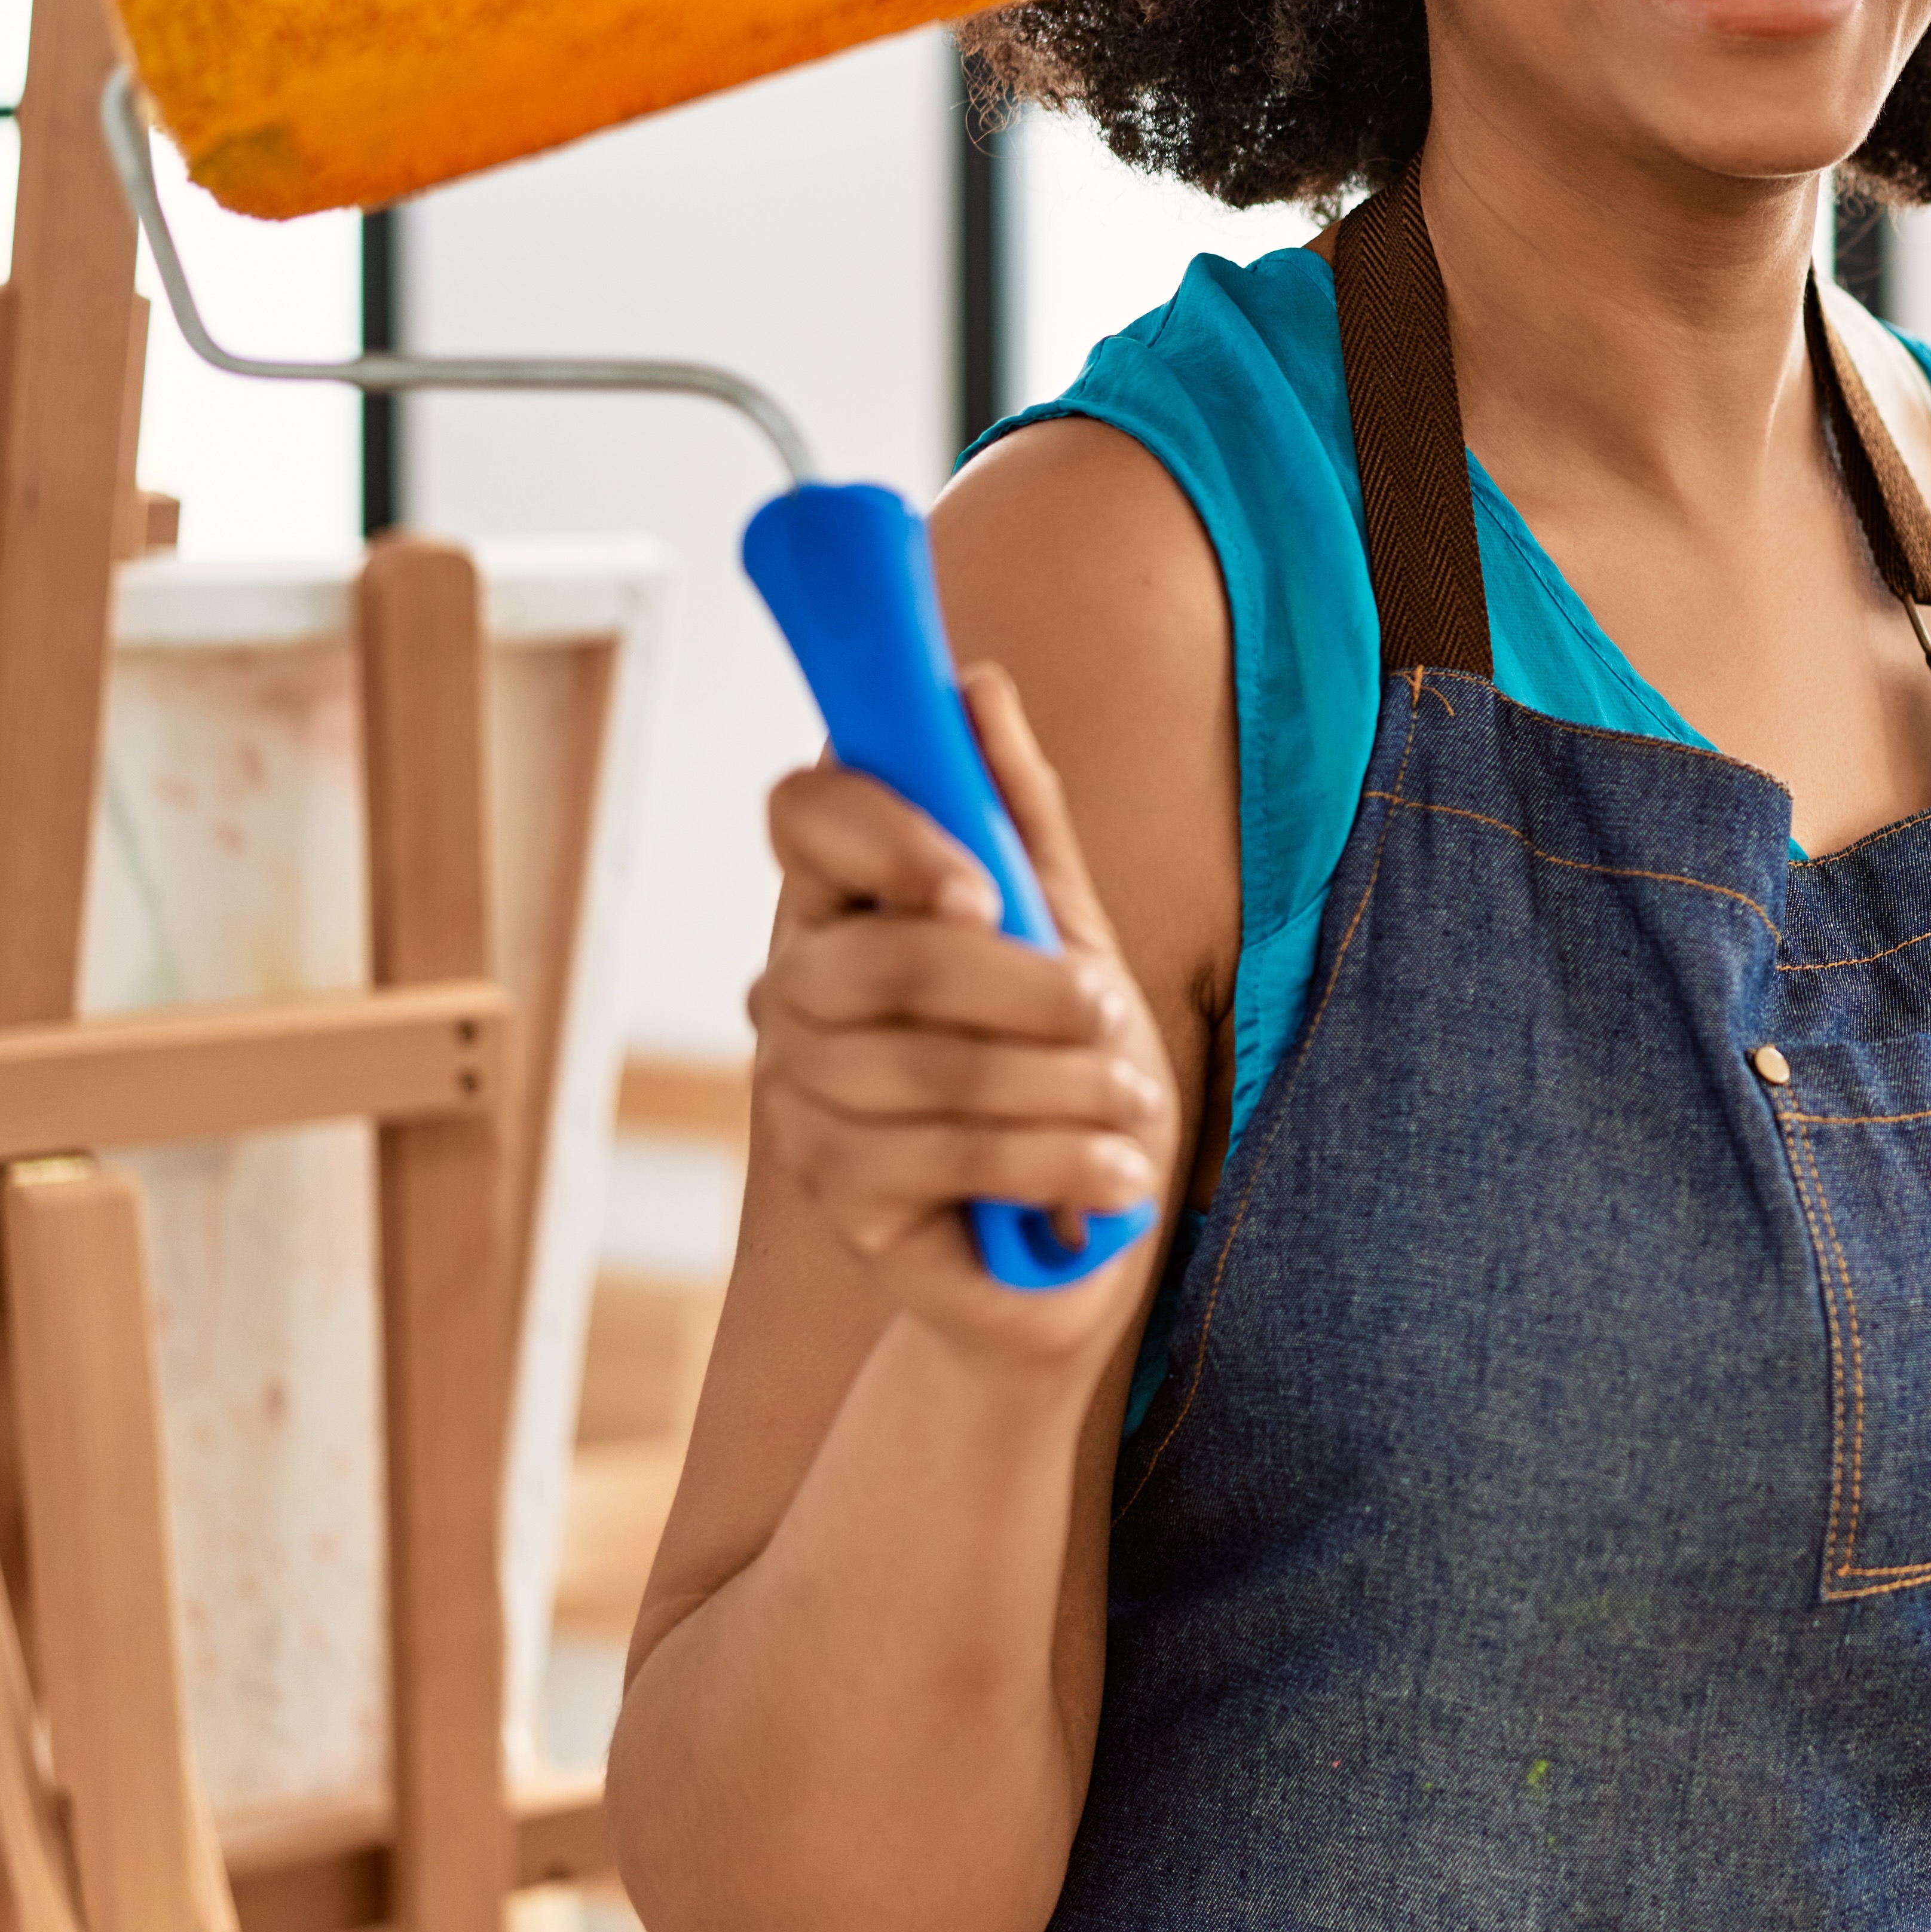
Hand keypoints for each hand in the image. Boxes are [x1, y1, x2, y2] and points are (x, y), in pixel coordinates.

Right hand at [745, 667, 1175, 1364]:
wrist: (1068, 1245)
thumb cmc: (1064, 1069)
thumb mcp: (1066, 930)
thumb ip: (1015, 817)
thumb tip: (974, 685)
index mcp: (842, 900)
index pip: (800, 813)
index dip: (886, 831)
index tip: (982, 889)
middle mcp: (794, 988)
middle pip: (884, 957)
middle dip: (1026, 987)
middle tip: (1114, 1012)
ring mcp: (800, 1092)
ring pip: (925, 1064)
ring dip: (1062, 1085)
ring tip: (1136, 1105)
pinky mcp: (833, 1188)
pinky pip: (945, 1156)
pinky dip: (1056, 1161)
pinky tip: (1116, 1176)